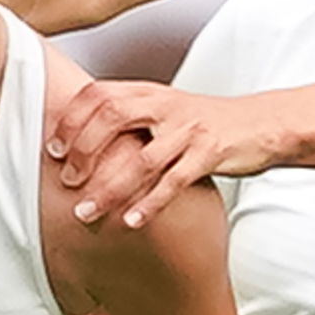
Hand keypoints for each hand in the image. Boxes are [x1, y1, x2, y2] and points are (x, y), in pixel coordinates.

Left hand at [49, 81, 270, 229]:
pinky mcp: (211, 153)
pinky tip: (131, 222)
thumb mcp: (165, 109)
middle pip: (113, 117)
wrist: (262, 123)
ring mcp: (189, 129)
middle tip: (66, 182)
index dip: (72, 120)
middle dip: (83, 151)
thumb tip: (81, 139)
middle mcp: (166, 105)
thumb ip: (130, 117)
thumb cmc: (205, 122)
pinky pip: (174, 181)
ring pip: (142, 160)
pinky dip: (150, 204)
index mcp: (150, 92)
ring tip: (86, 213)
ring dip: (110, 189)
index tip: (53, 148)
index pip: (100, 94)